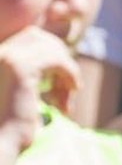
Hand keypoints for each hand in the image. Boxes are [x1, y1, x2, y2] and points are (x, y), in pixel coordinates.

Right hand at [0, 27, 79, 156]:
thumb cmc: (10, 128)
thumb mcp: (20, 92)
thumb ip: (32, 72)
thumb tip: (60, 53)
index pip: (28, 36)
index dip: (49, 52)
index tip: (58, 79)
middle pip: (39, 37)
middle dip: (58, 58)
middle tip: (66, 88)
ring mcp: (6, 59)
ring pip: (51, 48)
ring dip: (65, 71)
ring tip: (66, 97)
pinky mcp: (21, 69)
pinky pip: (59, 60)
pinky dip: (71, 73)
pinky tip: (72, 90)